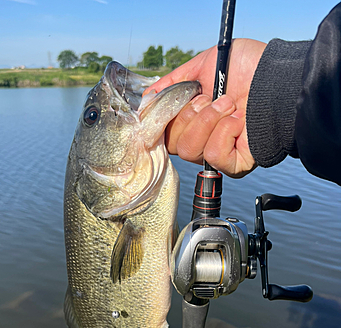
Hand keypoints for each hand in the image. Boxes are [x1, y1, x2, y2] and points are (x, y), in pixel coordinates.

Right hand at [145, 39, 265, 177]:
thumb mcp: (202, 66)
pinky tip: (238, 122)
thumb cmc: (248, 70)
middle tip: (209, 99)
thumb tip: (146, 100)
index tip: (163, 108)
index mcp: (192, 119)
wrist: (277, 80)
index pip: (163, 132)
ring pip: (189, 149)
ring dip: (208, 121)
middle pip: (173, 143)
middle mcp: (202, 139)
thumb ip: (172, 83)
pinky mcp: (233, 164)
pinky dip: (225, 133)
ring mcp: (217, 153)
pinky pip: (213, 155)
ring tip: (229, 106)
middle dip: (189, 116)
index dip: (160, 122)